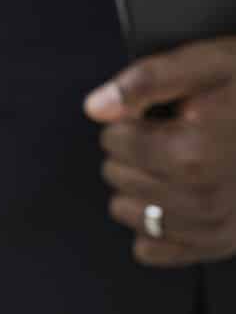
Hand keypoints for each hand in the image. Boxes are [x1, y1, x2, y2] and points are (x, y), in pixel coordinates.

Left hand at [85, 37, 235, 266]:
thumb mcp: (211, 63)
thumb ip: (147, 80)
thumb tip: (96, 107)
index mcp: (193, 153)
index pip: (113, 140)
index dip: (131, 119)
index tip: (163, 113)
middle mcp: (201, 199)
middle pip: (116, 176)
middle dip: (134, 152)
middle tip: (175, 136)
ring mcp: (211, 228)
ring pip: (127, 213)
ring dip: (140, 188)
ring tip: (179, 163)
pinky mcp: (218, 245)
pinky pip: (149, 249)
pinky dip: (154, 227)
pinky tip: (178, 197)